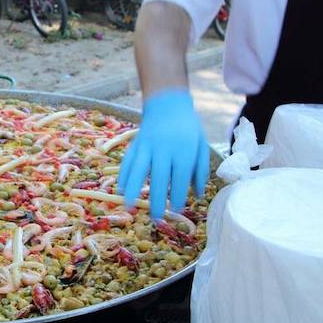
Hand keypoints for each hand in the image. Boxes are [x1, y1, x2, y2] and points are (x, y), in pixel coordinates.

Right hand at [117, 88, 208, 218]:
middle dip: (156, 200)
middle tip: (155, 218)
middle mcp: (164, 149)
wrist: (168, 104)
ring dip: (133, 189)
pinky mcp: (136, 144)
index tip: (176, 210)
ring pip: (138, 170)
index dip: (177, 196)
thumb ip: (200, 171)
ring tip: (129, 205)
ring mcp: (147, 146)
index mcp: (184, 151)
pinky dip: (123, 176)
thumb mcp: (201, 147)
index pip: (180, 178)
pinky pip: (127, 161)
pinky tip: (121, 189)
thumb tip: (197, 195)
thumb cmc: (188, 129)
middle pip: (159, 178)